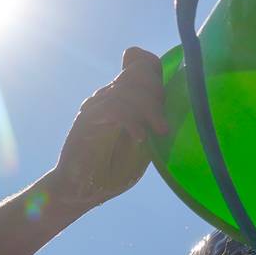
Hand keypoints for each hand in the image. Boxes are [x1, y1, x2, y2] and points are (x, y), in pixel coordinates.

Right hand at [52, 47, 168, 208]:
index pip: (141, 64)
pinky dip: (132, 122)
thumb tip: (176, 112)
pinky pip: (115, 107)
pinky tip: (139, 138)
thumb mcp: (144, 146)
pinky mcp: (86, 120)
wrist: (79, 190)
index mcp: (124, 98)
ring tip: (157, 131)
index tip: (164, 101)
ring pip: (128, 88)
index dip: (155, 71)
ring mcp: (96, 106)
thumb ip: (154, 125)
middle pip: (139, 72)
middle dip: (157, 94)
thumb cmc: (113, 171)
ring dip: (149, 109)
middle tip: (161, 126)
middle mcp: (109, 96)